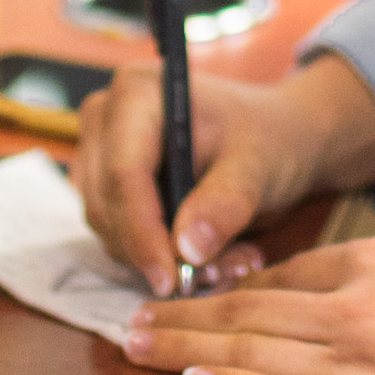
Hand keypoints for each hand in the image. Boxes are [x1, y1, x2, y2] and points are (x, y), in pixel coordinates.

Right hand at [73, 49, 374, 297]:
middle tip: (211, 276)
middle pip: (107, 203)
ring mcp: (101, 149)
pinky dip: (155, 253)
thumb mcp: (258, 167)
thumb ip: (225, 204)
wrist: (273, 136)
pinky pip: (116, 231)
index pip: (124, 173)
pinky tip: (202, 254)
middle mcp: (107, 116)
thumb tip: (186, 250)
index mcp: (138, 94)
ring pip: (107, 225)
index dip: (141, 231)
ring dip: (156, 256)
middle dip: (153, 249)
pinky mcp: (105, 182)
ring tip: (221, 262)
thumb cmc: (267, 139)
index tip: (169, 280)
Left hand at [123, 235, 374, 374]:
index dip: (220, 291)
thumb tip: (318, 309)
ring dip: (185, 346)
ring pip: (253, 347)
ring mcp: (365, 363)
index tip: (183, 298)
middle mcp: (361, 304)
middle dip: (182, 313)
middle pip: (248, 306)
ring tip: (138, 348)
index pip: (277, 278)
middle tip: (131, 317)